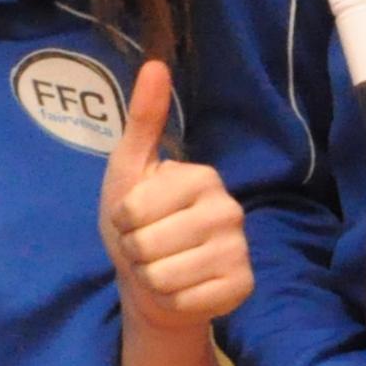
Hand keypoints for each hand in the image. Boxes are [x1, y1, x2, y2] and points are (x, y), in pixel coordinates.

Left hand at [102, 62, 252, 333]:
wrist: (155, 282)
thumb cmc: (138, 224)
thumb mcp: (129, 171)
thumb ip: (142, 121)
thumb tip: (155, 64)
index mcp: (202, 176)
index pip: (134, 210)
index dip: (122, 222)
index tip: (134, 221)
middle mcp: (229, 209)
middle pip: (148, 245)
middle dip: (135, 253)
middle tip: (148, 249)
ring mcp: (239, 249)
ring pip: (164, 276)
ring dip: (151, 280)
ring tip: (161, 269)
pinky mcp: (243, 285)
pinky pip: (186, 300)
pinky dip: (173, 300)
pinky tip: (182, 289)